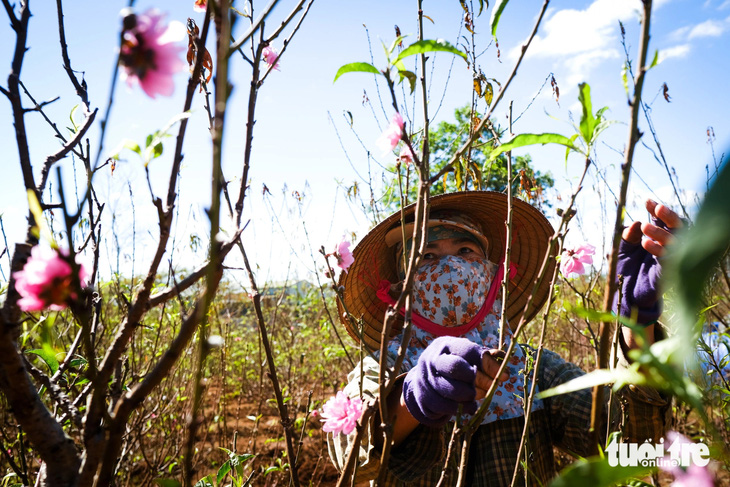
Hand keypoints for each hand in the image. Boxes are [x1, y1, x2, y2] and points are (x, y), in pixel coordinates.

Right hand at [402, 337, 507, 425]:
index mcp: (445, 345)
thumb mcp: (467, 359)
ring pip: (451, 389)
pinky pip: (445, 406)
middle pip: (456, 367)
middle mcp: (431, 358)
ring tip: (479, 396)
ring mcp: (425, 378)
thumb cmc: (453, 368)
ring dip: (470, 396)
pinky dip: (461, 408)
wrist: (424, 383)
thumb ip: (486, 360)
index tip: (503, 376)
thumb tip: (504, 371)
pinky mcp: (423, 397)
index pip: (468, 351)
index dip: (488, 364)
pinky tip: (469, 406)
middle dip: (478, 380)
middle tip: (490, 387)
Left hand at [616, 200, 682, 323]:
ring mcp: (671, 260)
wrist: (626, 296)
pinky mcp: (669, 273)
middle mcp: (668, 247)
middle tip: (657, 208)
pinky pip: (668, 259)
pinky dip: (658, 249)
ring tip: (645, 227)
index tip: (647, 201)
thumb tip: (636, 222)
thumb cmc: (626, 271)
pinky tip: (645, 243)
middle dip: (668, 216)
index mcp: (658, 238)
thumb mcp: (623, 250)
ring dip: (661, 232)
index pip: (663, 221)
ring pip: (676, 242)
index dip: (657, 210)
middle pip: (678, 228)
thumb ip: (628, 237)